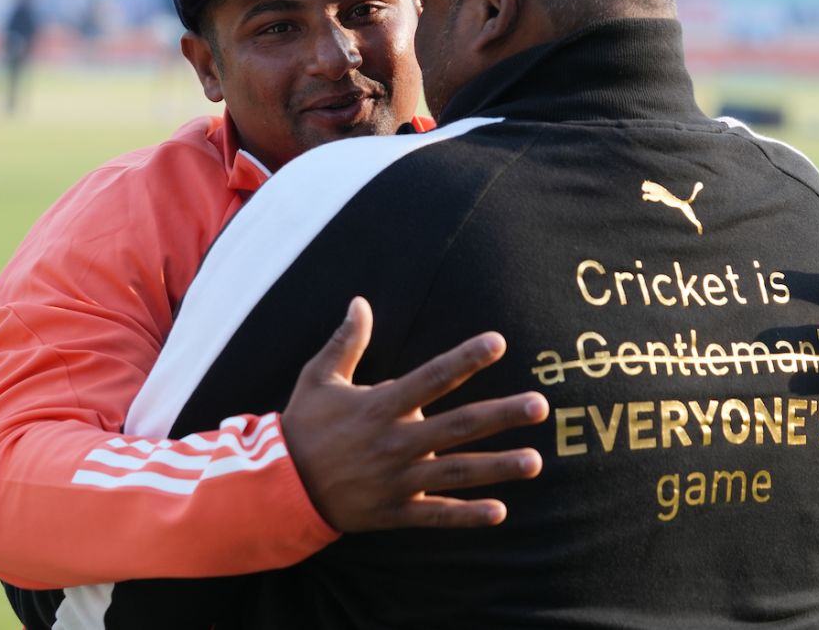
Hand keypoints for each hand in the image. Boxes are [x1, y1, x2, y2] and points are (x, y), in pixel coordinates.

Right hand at [281, 296, 547, 532]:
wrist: (279, 488)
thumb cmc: (303, 426)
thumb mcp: (318, 378)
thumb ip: (345, 341)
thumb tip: (360, 302)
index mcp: (380, 406)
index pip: (432, 378)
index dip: (465, 359)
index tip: (498, 342)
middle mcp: (395, 442)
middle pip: (458, 426)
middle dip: (501, 415)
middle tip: (540, 406)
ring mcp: (398, 480)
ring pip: (456, 472)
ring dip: (498, 467)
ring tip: (535, 461)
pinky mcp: (395, 511)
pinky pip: (437, 515)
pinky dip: (468, 516)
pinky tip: (501, 512)